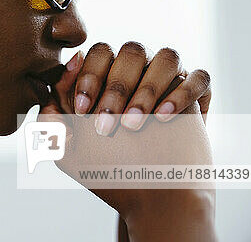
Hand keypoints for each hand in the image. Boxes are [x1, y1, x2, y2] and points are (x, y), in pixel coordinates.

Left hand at [39, 44, 216, 240]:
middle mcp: (139, 73)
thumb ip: (50, 117)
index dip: (86, 76)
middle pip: (130, 50)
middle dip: (115, 87)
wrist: (149, 199)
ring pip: (167, 57)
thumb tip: (54, 85)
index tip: (81, 110)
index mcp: (108, 77)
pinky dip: (183, 93)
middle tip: (106, 125)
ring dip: (147, 89)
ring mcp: (169, 82)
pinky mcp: (197, 97)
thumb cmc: (105, 172)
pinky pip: (200, 77)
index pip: (97, 54)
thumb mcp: (67, 151)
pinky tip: (164, 117)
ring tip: (133, 125)